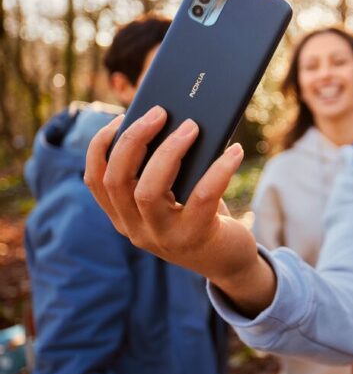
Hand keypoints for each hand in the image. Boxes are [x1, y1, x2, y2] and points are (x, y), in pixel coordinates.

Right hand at [84, 106, 275, 316]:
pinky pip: (201, 197)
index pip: (96, 180)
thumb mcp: (176, 194)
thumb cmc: (203, 216)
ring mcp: (162, 238)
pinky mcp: (195, 239)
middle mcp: (135, 229)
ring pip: (148, 191)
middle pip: (117, 180)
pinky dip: (219, 169)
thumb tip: (176, 118)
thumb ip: (165, 169)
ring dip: (168, 151)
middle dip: (134, 140)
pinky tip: (235, 151)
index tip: (120, 118)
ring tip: (192, 126)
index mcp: (124, 216)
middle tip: (160, 112)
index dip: (102, 146)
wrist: (230, 261)